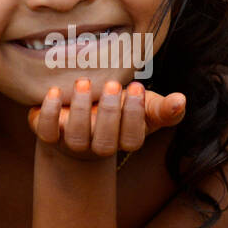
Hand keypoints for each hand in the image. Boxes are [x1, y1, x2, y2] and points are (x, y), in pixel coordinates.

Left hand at [27, 78, 186, 162]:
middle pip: (105, 143)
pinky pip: (46, 132)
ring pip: (77, 138)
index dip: (133, 116)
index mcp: (124, 140)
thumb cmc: (119, 109)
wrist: (82, 116)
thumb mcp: (144, 105)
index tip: (135, 87)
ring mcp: (72, 143)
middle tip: (110, 84)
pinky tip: (54, 92)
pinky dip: (49, 113)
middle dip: (109, 113)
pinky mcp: (50, 134)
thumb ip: (163, 107)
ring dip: (80, 111)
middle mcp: (98, 146)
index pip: (132, 139)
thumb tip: (181, 101)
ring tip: (83, 82)